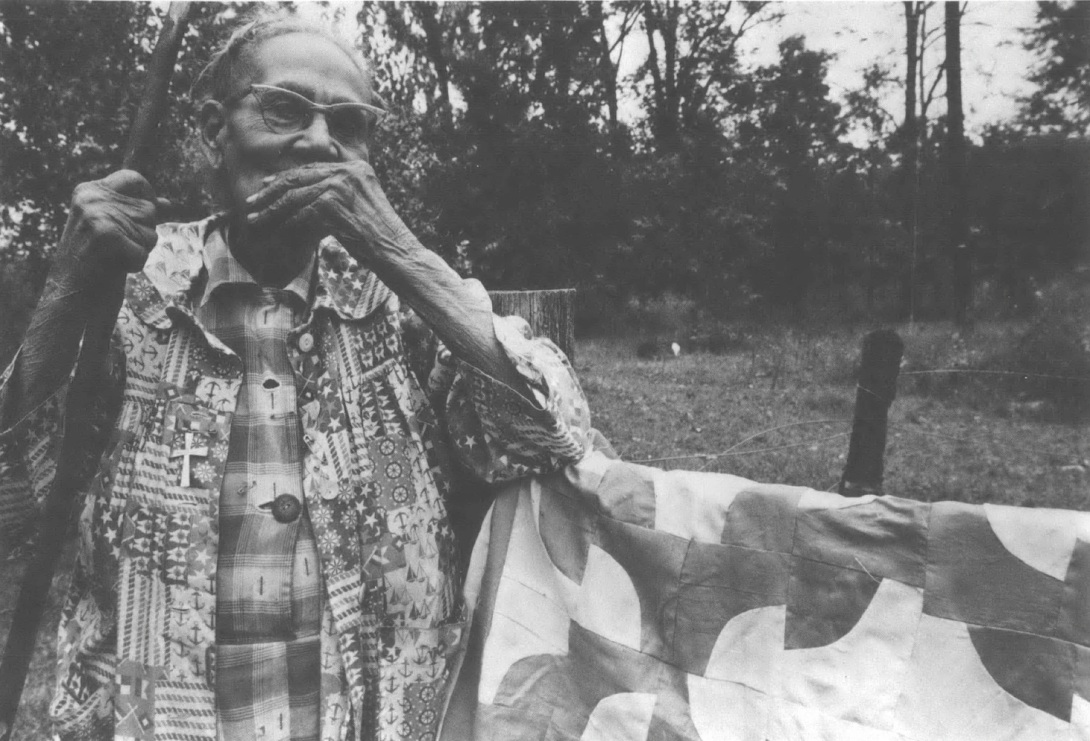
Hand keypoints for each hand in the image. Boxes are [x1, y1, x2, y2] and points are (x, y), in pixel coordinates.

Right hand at [52, 169, 165, 299]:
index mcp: (88, 190)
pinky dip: (135, 264)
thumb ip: (138, 213)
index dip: (147, 196)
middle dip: (143, 232)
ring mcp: (97, 216)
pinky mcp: (106, 236)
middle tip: (115, 247)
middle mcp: (91, 197)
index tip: (144, 214)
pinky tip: (113, 267)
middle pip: (149, 209)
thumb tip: (168, 204)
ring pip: (150, 231)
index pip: (134, 178)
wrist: (69, 295)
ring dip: (139, 249)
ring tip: (112, 257)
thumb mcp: (113, 228)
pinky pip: (144, 251)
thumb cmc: (94, 262)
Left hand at [243, 161, 408, 262]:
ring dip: (271, 210)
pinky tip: (275, 233)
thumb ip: (339, 193)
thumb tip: (306, 195)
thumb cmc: (380, 236)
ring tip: (255, 218)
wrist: (395, 250)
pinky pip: (299, 215)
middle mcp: (348, 171)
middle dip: (271, 191)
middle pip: (299, 177)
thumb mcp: (361, 204)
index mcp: (356, 167)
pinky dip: (285, 225)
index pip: (312, 168)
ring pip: (294, 197)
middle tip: (252, 201)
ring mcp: (340, 187)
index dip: (286, 177)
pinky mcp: (332, 205)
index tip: (267, 185)